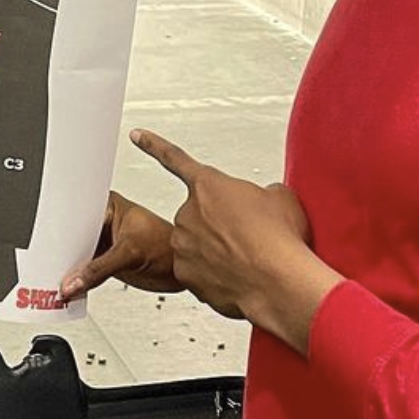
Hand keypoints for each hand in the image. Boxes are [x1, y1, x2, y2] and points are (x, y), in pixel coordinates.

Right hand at [61, 191, 181, 297]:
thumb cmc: (168, 247)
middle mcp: (100, 221)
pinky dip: (76, 281)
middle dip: (62, 252)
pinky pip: (82, 271)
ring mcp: (100, 242)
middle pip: (70, 237)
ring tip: (58, 281)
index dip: (62, 231)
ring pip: (74, 256)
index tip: (51, 247)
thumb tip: (72, 282)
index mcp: (107, 205)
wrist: (181, 269)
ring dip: (67, 269)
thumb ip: (98, 269)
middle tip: (52, 267)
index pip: (75, 215)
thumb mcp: (130, 252)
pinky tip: (70, 288)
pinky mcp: (102, 261)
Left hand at [131, 129, 341, 349]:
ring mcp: (183, 245)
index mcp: (209, 185)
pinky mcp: (184, 275)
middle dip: (219, 224)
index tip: (137, 136)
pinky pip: (197, 272)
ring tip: (247, 258)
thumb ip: (261, 193)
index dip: (154, 144)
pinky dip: (215, 275)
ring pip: (197, 245)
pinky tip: (237, 276)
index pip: (175, 158)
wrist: (278, 283)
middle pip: (199, 215)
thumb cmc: (279, 241)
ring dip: (217, 250)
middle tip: (247, 237)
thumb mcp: (281, 199)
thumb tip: (263, 203)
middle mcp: (189, 213)